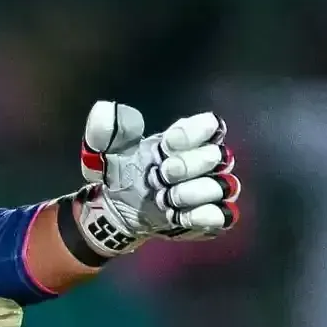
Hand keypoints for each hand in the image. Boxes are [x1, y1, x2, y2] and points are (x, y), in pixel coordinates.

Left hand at [73, 101, 240, 256]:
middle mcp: (205, 160)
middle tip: (162, 173)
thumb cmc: (124, 174)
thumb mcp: (105, 152)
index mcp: (183, 138)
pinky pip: (223, 214)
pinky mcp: (212, 216)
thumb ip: (103, 130)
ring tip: (164, 198)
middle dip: (187, 164)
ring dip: (191, 192)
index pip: (208, 125)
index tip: (168, 144)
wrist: (120, 210)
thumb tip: (106, 110)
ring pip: (221, 185)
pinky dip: (201, 215)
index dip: (192, 133)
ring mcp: (212, 188)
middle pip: (215, 155)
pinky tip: (178, 215)